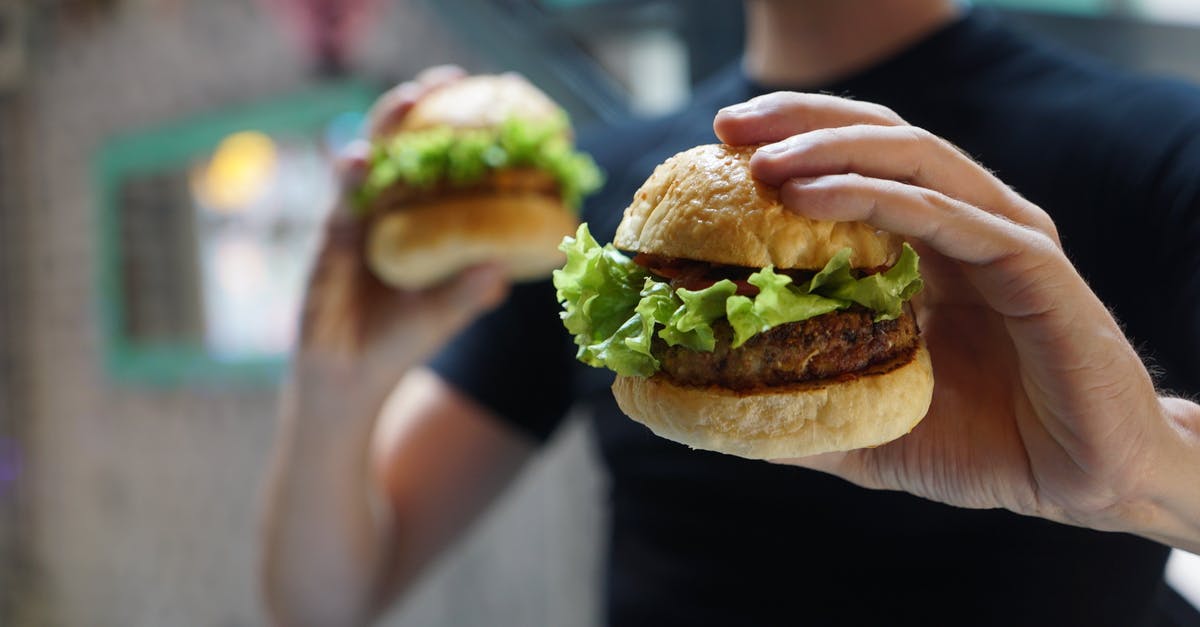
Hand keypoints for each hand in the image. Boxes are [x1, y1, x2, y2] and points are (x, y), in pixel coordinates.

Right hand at [297, 65, 507, 391]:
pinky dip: (347, 178)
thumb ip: (469, 293)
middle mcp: (388, 213)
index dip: (454, 131)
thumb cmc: (401, 342)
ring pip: (368, 162)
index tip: (484, 97)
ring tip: (408, 100)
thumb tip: (505, 269)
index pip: (436, 165)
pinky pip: (339, 201)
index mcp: (418, 223)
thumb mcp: (444, 317)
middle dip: (417, 110)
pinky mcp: (329, 242)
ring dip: (385, 127)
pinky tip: (357, 160)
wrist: (351, 379)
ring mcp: (356, 223)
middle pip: (400, 147)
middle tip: (444, 79)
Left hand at [713, 92, 1197, 542]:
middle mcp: (966, 224)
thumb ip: (803, 406)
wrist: (1082, 482)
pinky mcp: (1032, 264)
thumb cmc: (981, 447)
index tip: (717, 147)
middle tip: (727, 127)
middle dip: (801, 122)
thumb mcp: (868, 426)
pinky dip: (877, 197)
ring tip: (763, 162)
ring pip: (913, 159)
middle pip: (881, 138)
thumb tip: (716, 405)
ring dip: (831, 151)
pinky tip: (811, 196)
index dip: (792, 143)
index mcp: (929, 246)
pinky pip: (947, 215)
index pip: (858, 164)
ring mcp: (1002, 236)